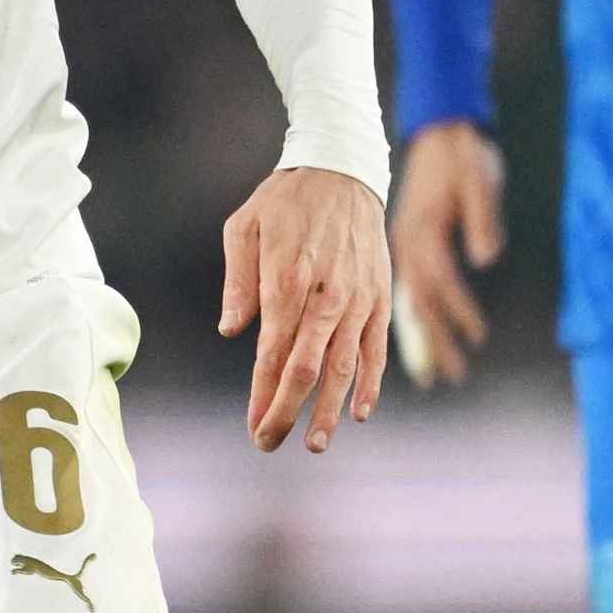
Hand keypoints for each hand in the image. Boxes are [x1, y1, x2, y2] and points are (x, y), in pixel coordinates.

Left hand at [219, 164, 389, 452]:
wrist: (343, 169)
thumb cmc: (286, 200)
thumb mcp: (245, 227)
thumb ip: (238, 282)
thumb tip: (233, 330)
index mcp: (287, 279)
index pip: (272, 353)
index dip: (262, 395)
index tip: (252, 425)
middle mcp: (326, 296)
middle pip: (307, 369)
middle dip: (287, 412)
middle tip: (269, 443)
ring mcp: (358, 299)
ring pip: (345, 367)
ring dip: (329, 410)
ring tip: (314, 443)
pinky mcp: (379, 297)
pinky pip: (377, 348)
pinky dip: (371, 383)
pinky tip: (360, 412)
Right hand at [382, 120, 506, 385]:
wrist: (437, 130)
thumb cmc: (461, 154)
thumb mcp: (478, 180)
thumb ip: (483, 218)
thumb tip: (487, 257)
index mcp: (424, 230)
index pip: (441, 280)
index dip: (459, 309)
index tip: (478, 336)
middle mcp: (409, 243)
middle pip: (422, 301)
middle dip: (437, 340)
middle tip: (453, 376)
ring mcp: (404, 246)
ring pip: (414, 300)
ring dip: (428, 335)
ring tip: (441, 369)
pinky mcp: (406, 245)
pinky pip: (408, 290)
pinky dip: (416, 317)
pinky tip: (424, 337)